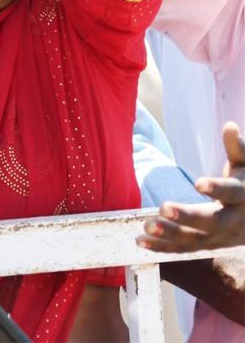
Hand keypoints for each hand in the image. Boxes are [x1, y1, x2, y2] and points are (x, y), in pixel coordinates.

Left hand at [137, 122, 244, 252]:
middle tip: (163, 207)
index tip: (198, 183)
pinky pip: (185, 249)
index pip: (232, 193)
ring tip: (146, 226)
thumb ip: (238, 147)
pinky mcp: (209, 245)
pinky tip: (141, 241)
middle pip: (212, 223)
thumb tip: (230, 126)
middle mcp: (235, 221)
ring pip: (196, 241)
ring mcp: (222, 237)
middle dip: (188, 217)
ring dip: (171, 235)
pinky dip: (163, 247)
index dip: (217, 189)